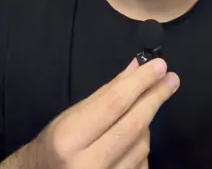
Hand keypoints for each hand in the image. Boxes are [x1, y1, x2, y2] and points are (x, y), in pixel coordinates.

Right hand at [31, 57, 178, 168]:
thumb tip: (136, 69)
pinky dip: (142, 145)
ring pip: (142, 146)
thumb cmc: (55, 145)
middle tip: (171, 79)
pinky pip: (142, 164)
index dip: (139, 83)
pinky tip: (135, 136)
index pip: (113, 104)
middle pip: (132, 126)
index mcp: (69, 138)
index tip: (159, 66)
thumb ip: (105, 94)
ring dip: (146, 122)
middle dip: (154, 98)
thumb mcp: (71, 115)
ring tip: (141, 108)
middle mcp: (88, 165)